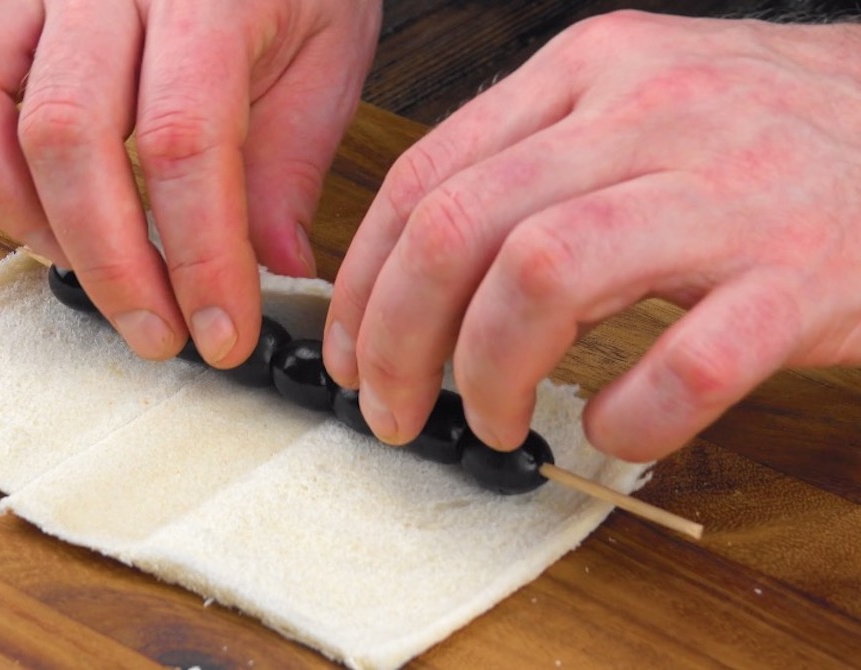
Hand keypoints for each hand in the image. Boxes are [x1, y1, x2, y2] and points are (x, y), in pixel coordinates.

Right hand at [0, 0, 379, 364]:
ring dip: (15, 209)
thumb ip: (293, 160)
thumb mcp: (327, 55)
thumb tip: (274, 266)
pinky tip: (11, 194)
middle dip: (108, 262)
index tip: (220, 332)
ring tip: (77, 260)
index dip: (197, 255)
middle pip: (66, 134)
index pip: (183, 138)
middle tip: (153, 330)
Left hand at [324, 11, 860, 461]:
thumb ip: (534, 164)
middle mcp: (648, 114)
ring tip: (493, 420)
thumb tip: (418, 272)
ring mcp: (729, 192)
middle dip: (399, 339)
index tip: (351, 351)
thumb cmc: (765, 133)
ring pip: (544, 277)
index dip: (364, 281)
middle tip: (395, 408)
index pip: (426, 176)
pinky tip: (615, 427)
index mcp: (589, 70)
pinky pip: (684, 366)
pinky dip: (627, 417)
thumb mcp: (637, 104)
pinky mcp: (803, 277)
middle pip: (461, 227)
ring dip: (490, 372)